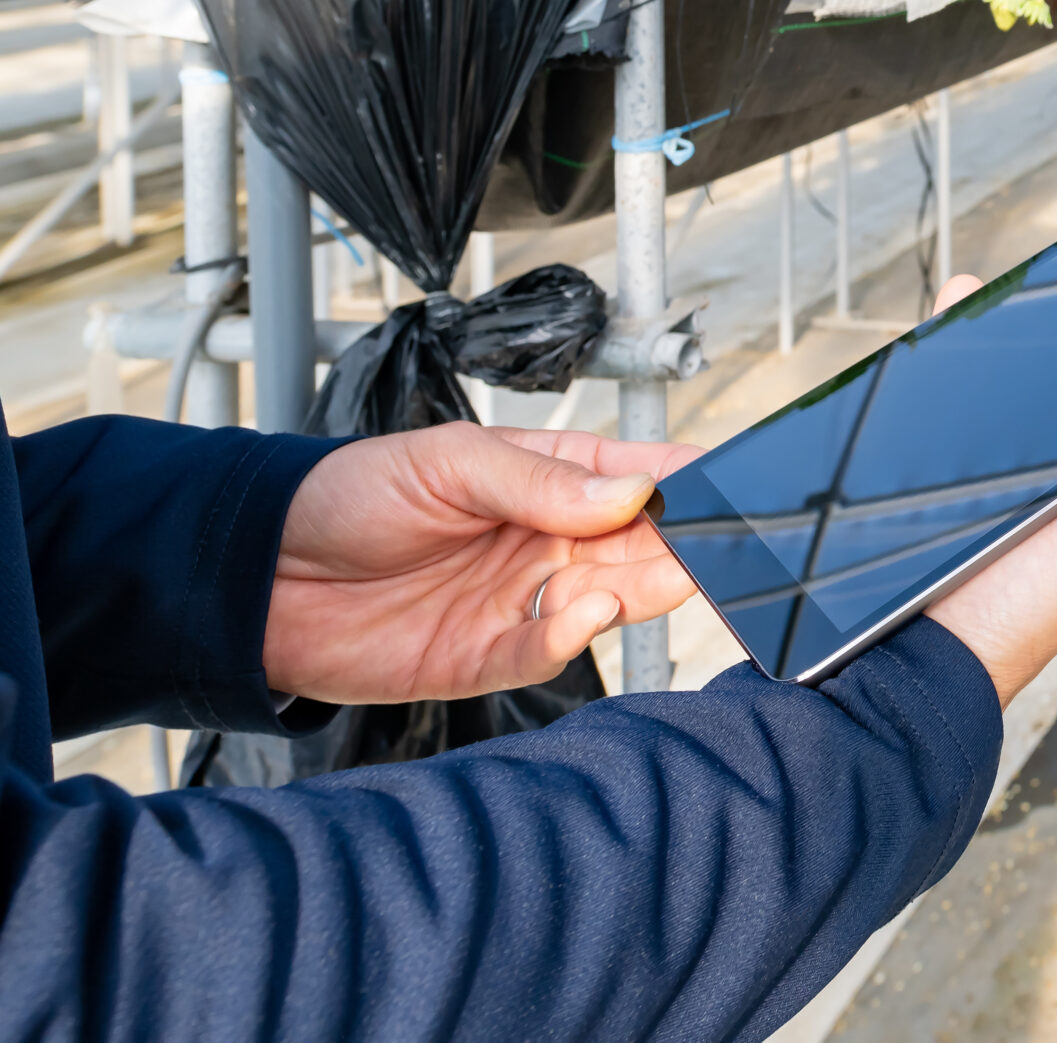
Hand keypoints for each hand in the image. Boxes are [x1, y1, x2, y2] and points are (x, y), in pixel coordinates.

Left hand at [264, 424, 701, 703]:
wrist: (257, 576)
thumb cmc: (345, 498)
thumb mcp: (446, 463)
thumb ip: (541, 481)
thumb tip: (633, 492)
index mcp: (550, 479)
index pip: (642, 476)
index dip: (690, 481)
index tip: (731, 487)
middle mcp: (550, 543)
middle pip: (644, 546)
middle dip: (683, 546)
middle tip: (709, 547)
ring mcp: (524, 603)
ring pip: (611, 601)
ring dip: (640, 593)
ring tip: (653, 578)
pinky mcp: (488, 660)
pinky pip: (546, 655)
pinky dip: (569, 641)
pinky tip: (577, 616)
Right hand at [921, 275, 1056, 707]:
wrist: (909, 655)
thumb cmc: (1022, 613)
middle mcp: (1051, 458)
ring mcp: (986, 449)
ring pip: (1002, 365)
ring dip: (1004, 321)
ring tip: (1013, 284)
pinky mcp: (927, 444)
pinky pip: (937, 380)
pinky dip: (944, 344)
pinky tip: (954, 310)